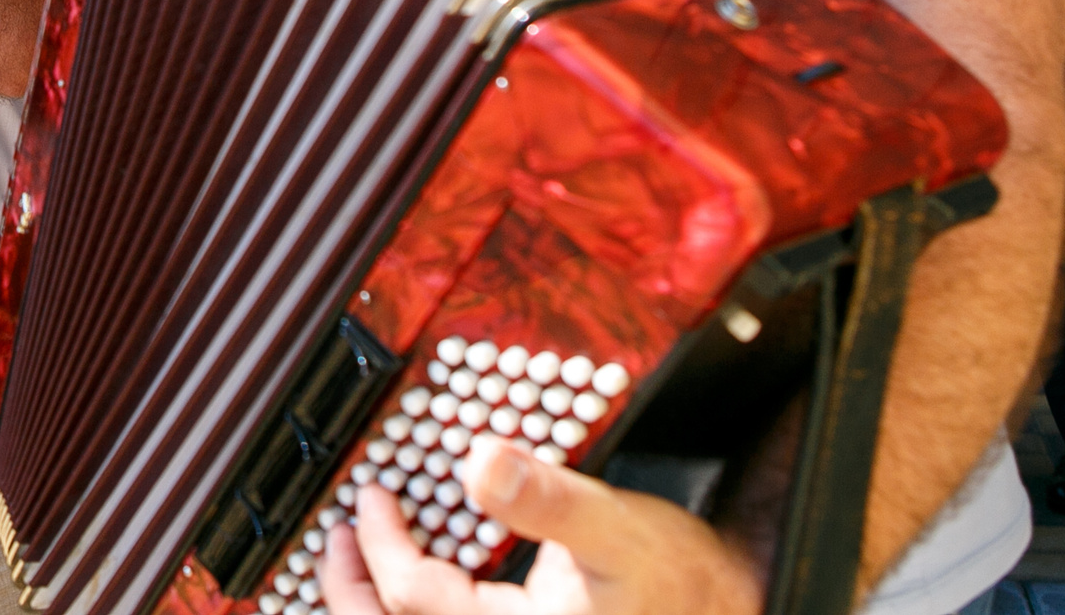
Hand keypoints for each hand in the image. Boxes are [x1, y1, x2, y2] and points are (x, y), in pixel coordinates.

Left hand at [324, 437, 761, 614]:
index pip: (411, 597)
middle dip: (351, 590)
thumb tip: (480, 462)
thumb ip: (546, 498)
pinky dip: (421, 601)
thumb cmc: (682, 584)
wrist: (731, 607)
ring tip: (358, 562)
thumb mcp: (616, 530)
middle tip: (334, 541)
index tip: (369, 496)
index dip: (378, 542)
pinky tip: (423, 577)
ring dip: (381, 600)